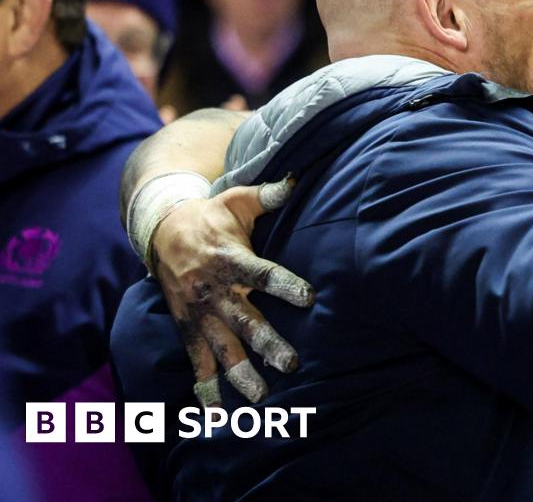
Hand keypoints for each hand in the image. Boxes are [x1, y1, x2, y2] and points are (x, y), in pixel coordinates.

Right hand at [150, 177, 313, 405]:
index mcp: (230, 258)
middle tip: (291, 363)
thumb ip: (266, 195)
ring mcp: (198, 312)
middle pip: (244, 320)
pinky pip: (195, 360)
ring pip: (221, 348)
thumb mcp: (236, 200)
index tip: (309, 296)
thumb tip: (294, 181)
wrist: (159, 230)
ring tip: (261, 398)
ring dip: (240, 374)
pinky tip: (217, 414)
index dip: (284, 284)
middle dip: (267, 343)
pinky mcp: (186, 325)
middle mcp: (214, 289)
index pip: (262, 273)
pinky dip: (204, 388)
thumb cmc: (210, 216)